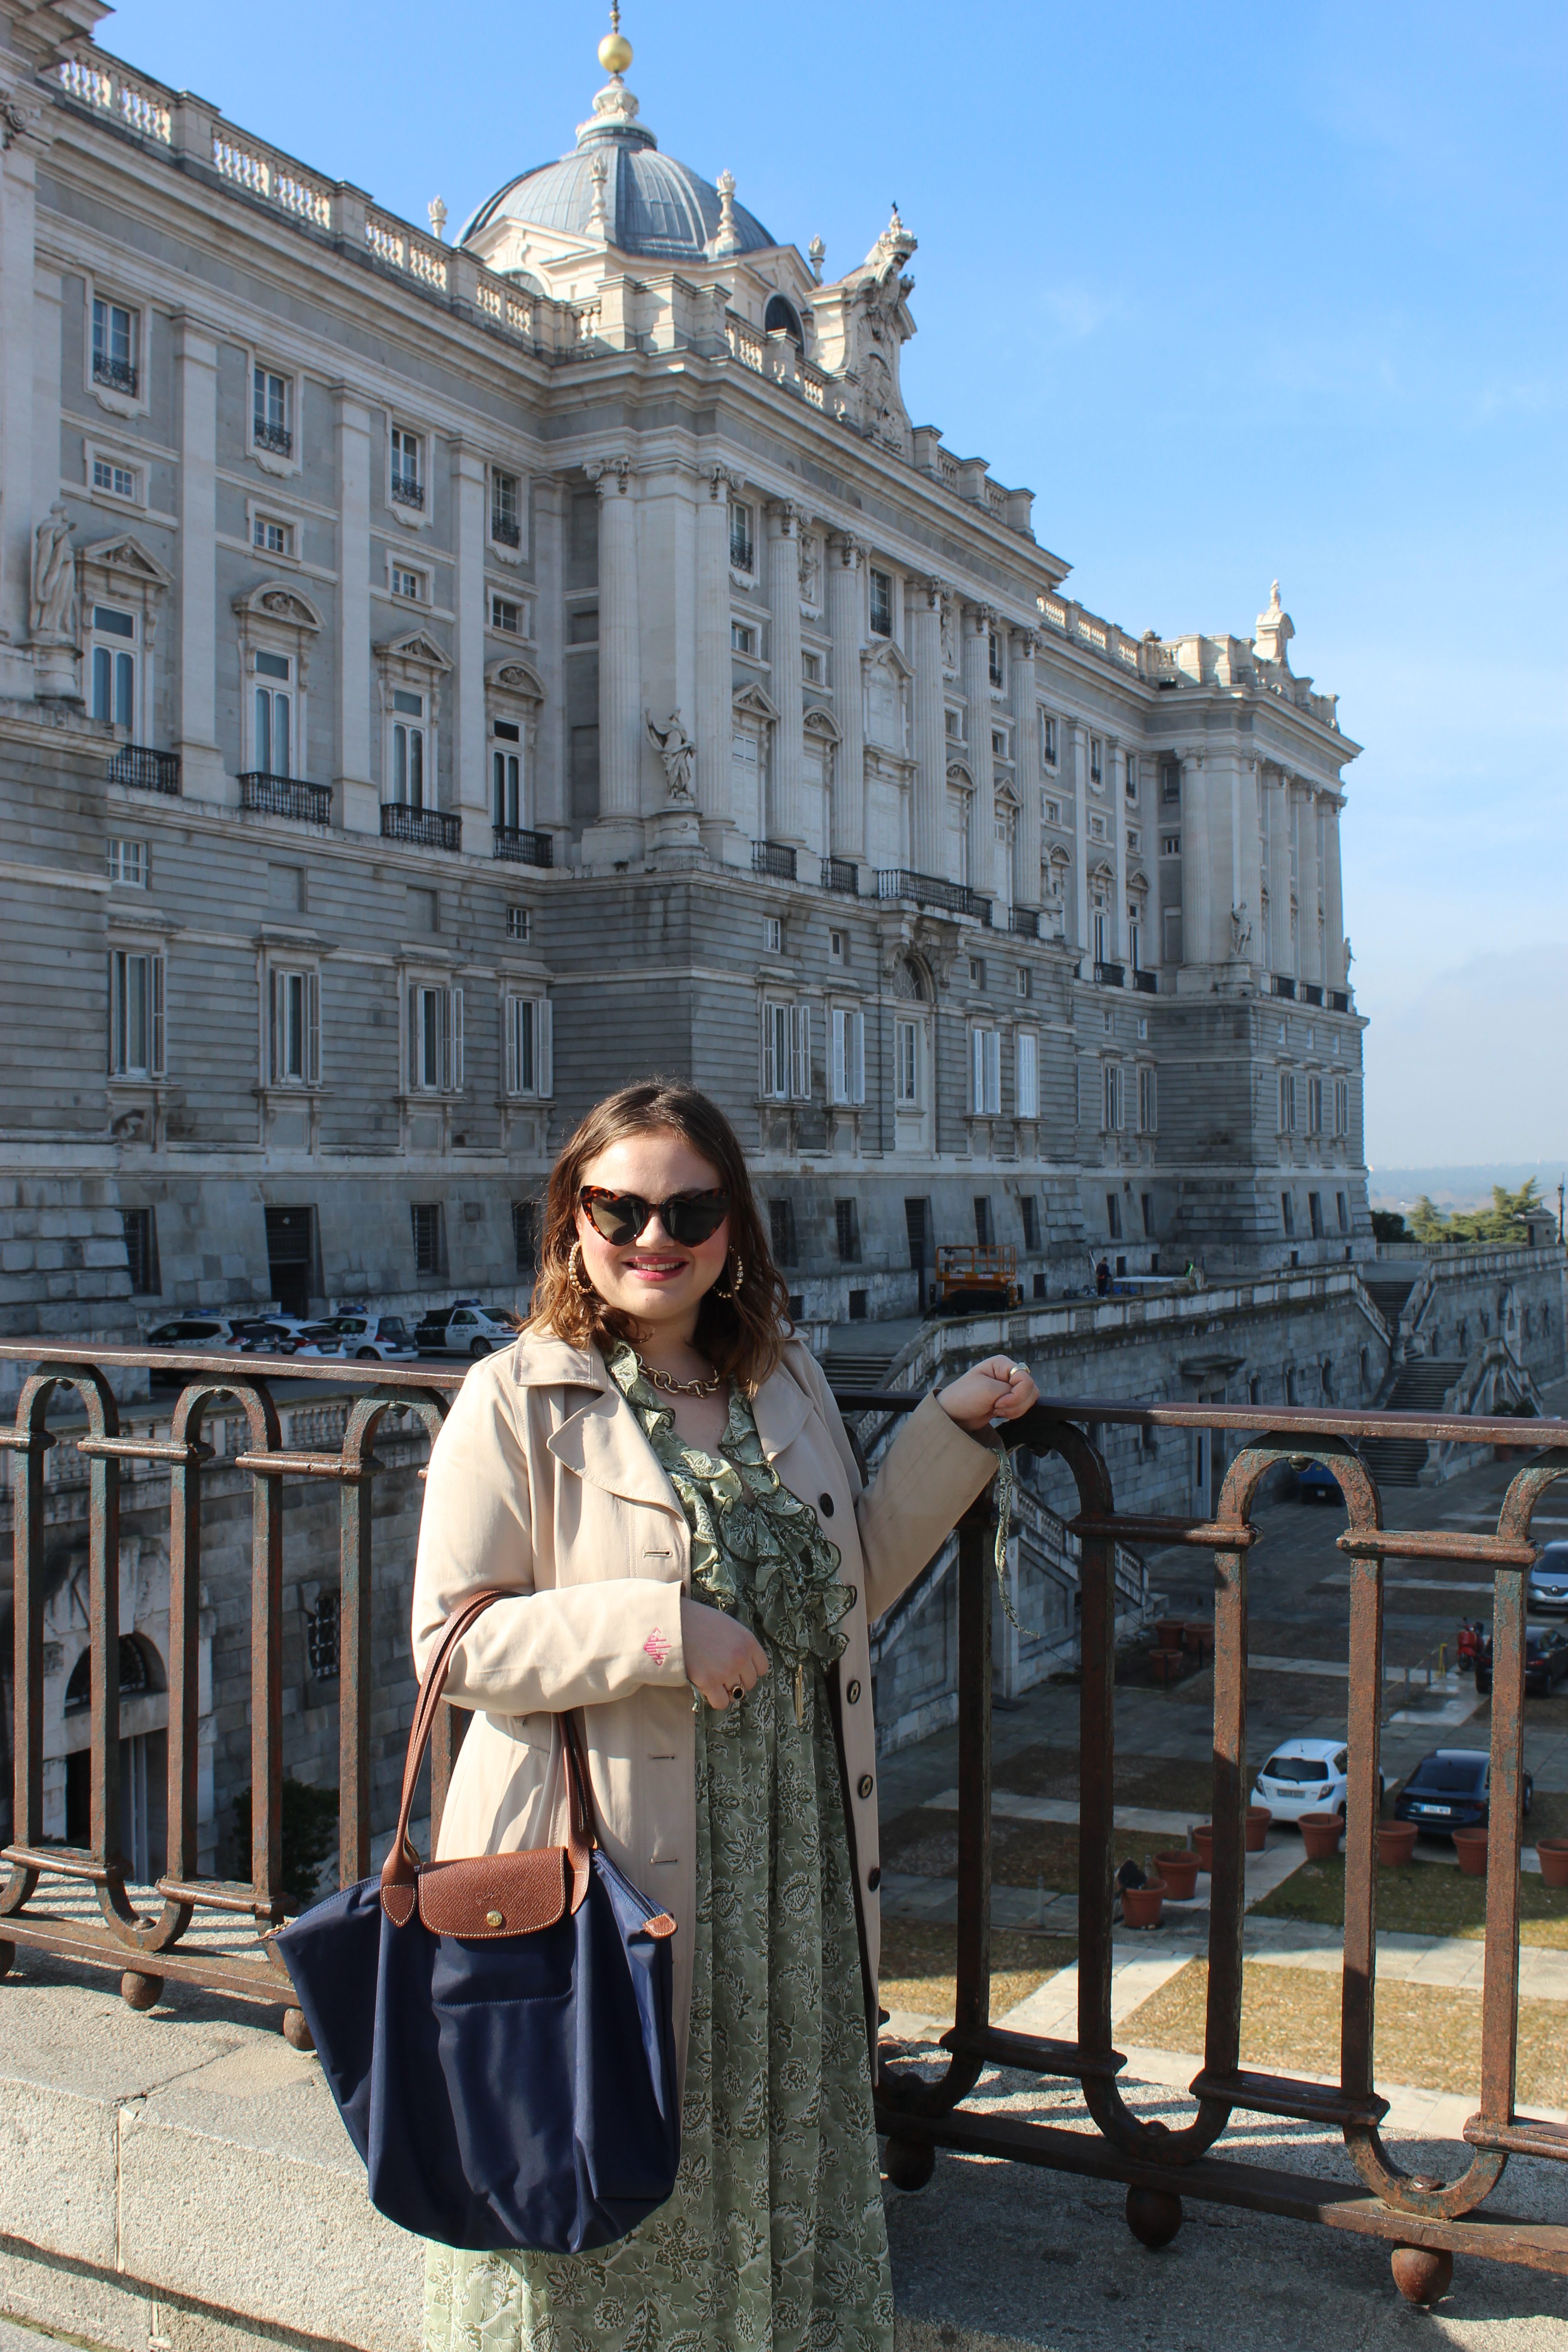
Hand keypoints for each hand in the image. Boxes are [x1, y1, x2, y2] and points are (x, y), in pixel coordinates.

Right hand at [679, 1595, 769, 1710]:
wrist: (675, 1622)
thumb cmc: (700, 1622)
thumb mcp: (729, 1627)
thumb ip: (741, 1645)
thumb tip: (746, 1666)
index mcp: (748, 1641)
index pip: (762, 1668)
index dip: (749, 1670)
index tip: (738, 1668)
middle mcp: (740, 1657)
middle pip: (750, 1682)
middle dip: (738, 1680)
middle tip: (722, 1673)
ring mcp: (725, 1670)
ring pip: (737, 1694)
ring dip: (727, 1691)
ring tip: (714, 1681)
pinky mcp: (708, 1682)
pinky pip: (721, 1702)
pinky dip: (715, 1699)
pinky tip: (707, 1689)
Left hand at [937, 1355, 1038, 1432]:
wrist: (951, 1415)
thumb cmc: (964, 1397)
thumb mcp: (987, 1390)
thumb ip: (1012, 1390)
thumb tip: (1030, 1392)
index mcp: (1002, 1364)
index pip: (1025, 1379)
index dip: (1017, 1395)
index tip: (998, 1403)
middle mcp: (1007, 1374)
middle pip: (1030, 1390)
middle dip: (1016, 1403)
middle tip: (996, 1406)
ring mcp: (1007, 1387)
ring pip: (1028, 1400)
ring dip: (1015, 1410)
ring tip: (995, 1409)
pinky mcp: (1007, 1400)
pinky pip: (1022, 1407)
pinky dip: (1013, 1413)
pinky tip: (998, 1413)